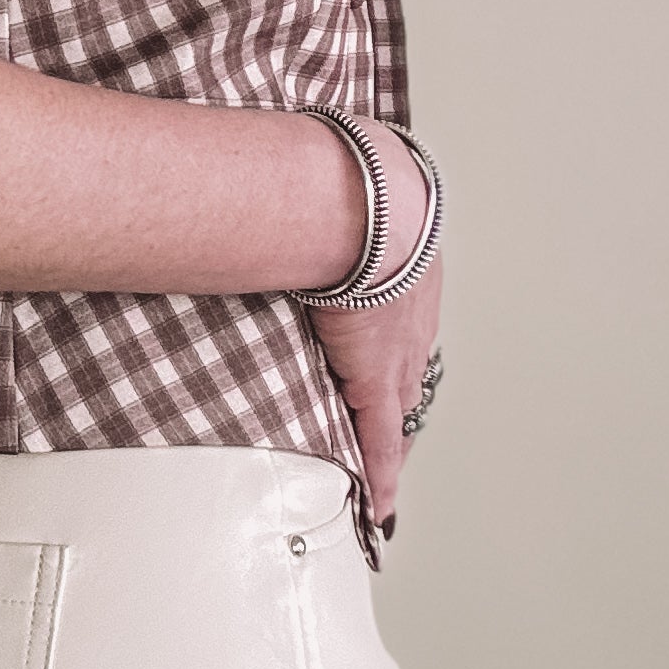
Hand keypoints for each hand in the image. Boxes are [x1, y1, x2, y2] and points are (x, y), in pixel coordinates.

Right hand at [306, 121, 441, 534]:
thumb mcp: (337, 181)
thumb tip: (257, 162)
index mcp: (404, 262)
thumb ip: (301, 185)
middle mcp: (412, 311)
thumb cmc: (348, 175)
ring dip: (389, 436)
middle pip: (410, 367)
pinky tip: (378, 505)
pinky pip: (382, 439)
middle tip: (391, 429)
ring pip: (398, 404)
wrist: (367, 198)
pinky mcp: (379, 378)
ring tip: (379, 470)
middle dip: (400, 396)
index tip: (388, 366)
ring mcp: (399, 348)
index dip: (394, 346)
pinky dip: (380, 473)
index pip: (401, 319)